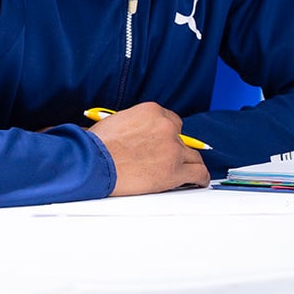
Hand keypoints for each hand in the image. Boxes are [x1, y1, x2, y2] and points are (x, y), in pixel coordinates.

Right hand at [88, 102, 208, 195]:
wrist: (94, 162)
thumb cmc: (97, 145)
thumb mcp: (115, 121)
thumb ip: (133, 125)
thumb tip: (133, 134)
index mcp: (152, 111)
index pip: (171, 121)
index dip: (167, 134)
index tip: (163, 142)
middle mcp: (166, 127)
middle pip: (181, 138)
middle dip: (174, 148)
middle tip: (165, 159)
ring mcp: (172, 149)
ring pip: (192, 156)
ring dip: (187, 162)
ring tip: (186, 171)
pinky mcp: (174, 170)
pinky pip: (198, 173)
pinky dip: (199, 178)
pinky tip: (197, 181)